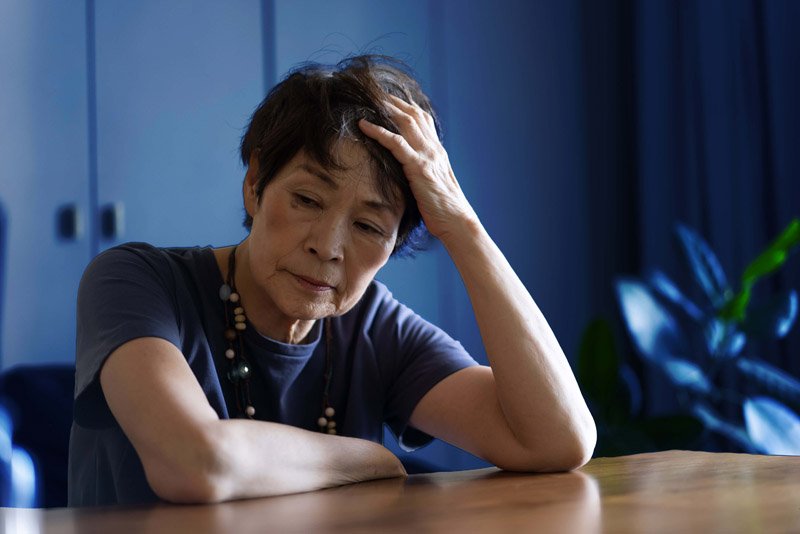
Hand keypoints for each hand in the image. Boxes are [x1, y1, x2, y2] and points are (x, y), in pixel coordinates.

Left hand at [358, 96, 477, 240]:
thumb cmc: (442, 208)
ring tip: (365, 98)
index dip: (404, 105)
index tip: (386, 97)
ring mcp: (427, 156)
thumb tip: (405, 169)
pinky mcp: (419, 168)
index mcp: (436, 150)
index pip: (421, 118)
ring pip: (405, 122)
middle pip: (412, 113)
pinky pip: (396, 144)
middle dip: (391, 99)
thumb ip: (420, 170)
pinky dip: (379, 132)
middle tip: (371, 90)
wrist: (457, 221)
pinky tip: (364, 126)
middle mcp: (433, 148)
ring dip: (384, 108)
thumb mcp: (432, 183)